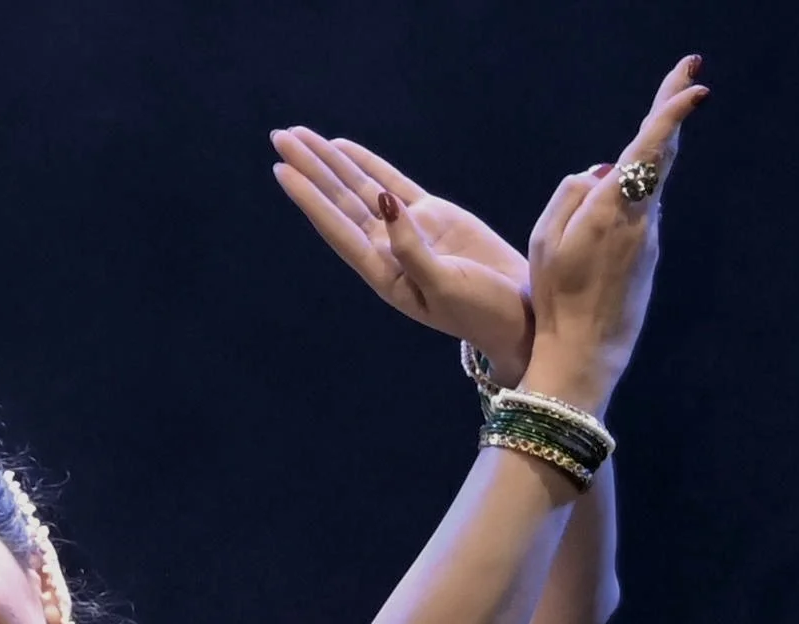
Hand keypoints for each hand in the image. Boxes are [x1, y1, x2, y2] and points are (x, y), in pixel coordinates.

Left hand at [271, 127, 534, 379]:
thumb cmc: (480, 311)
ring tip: (299, 134)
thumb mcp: (444, 284)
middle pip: (339, 201)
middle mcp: (386, 250)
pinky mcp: (431, 216)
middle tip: (280, 135)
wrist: (518, 314)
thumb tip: (384, 204)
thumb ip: (411, 249)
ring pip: (359, 188)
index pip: (337, 227)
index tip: (282, 169)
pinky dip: (366, 164)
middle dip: (310, 168)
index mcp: (383, 272)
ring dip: (329, 162)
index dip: (309, 197)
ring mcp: (406, 230)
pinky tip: (341, 149)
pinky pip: (392, 182)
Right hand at [526, 55, 708, 395]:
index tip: (691, 86)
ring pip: (648, 189)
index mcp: (610, 208)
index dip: (671, 111)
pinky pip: (639, 217)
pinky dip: (634, 200)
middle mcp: (638, 218)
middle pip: (661, 157)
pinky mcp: (647, 258)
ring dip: (649, 161)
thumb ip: (570, 196)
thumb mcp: (543, 243)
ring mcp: (647, 238)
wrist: (585, 351)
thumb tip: (599, 172)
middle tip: (687, 81)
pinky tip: (623, 205)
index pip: (649, 147)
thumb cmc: (556, 300)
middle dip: (671, 118)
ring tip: (654, 129)